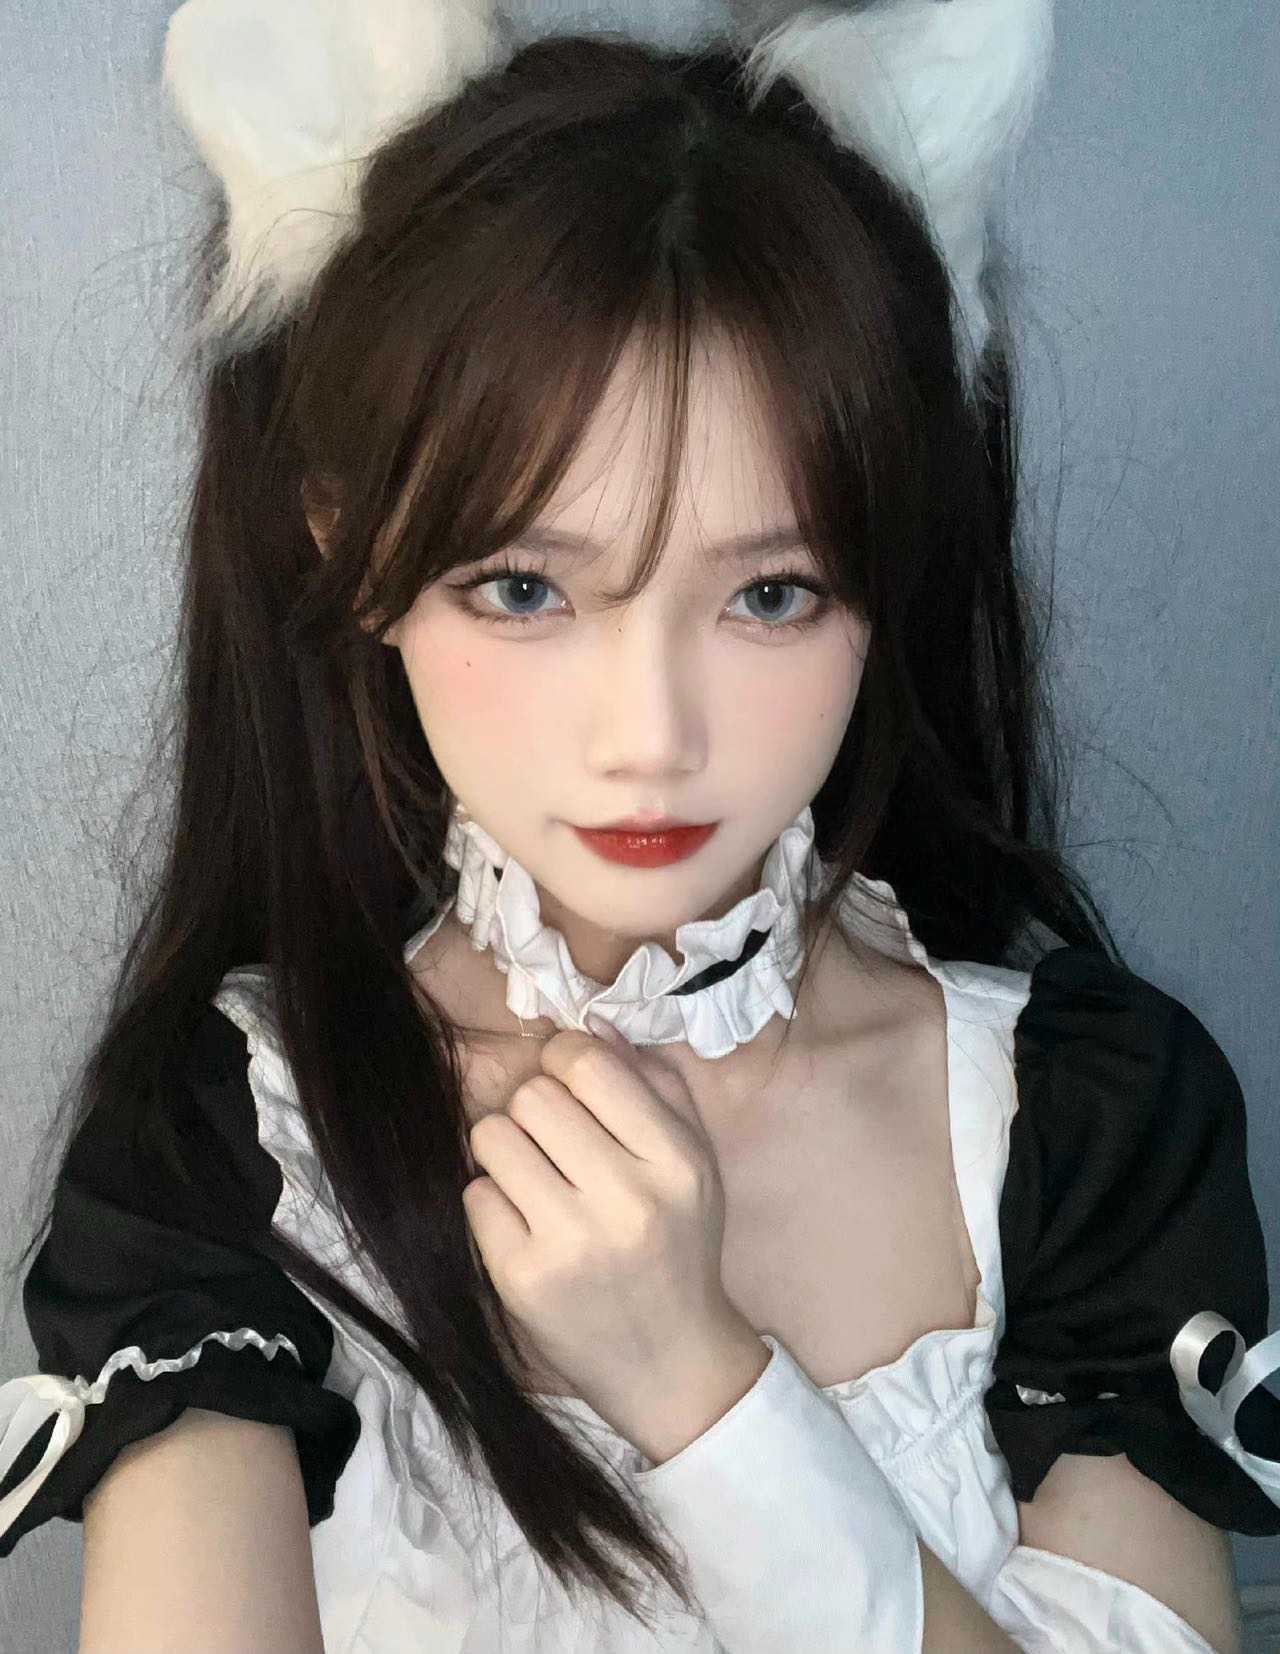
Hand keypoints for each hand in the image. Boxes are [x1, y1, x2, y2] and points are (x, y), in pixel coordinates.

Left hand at [461, 1021, 744, 1423]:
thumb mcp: (694, 1162)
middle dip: (535, 1110)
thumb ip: (656, 1085)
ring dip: (507, 1151)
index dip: (566, 1061)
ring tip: (535, 1179)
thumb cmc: (679, 1246)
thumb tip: (593, 1025)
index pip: (590, 1065)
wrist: (670, 1363)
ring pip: (493, 1138)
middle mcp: (627, 1199)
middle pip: (533, 1096)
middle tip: (553, 1142)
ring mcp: (571, 1243)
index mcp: (676, 1161)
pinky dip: (493, 1203)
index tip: (569, 1085)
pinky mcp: (522, 1280)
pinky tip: (525, 1224)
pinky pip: (476, 1196)